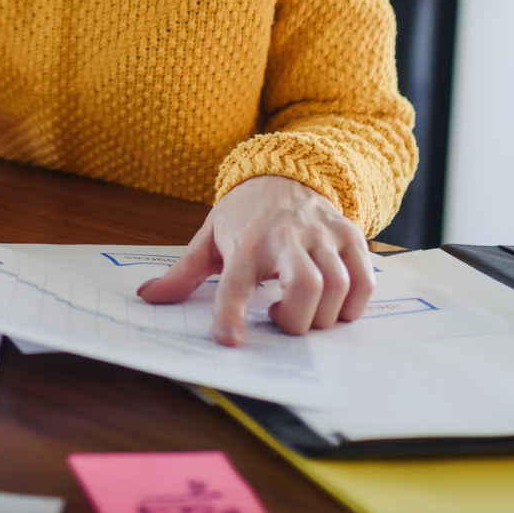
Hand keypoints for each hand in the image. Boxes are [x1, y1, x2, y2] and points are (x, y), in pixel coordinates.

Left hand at [135, 175, 374, 345]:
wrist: (283, 172)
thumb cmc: (245, 215)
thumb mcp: (209, 237)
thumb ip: (183, 272)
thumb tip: (148, 296)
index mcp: (246, 241)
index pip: (235, 281)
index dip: (232, 312)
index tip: (229, 340)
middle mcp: (286, 237)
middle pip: (305, 286)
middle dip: (297, 320)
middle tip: (279, 319)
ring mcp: (323, 235)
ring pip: (338, 286)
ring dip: (323, 315)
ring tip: (301, 309)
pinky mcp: (350, 236)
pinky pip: (364, 281)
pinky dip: (353, 304)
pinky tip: (331, 303)